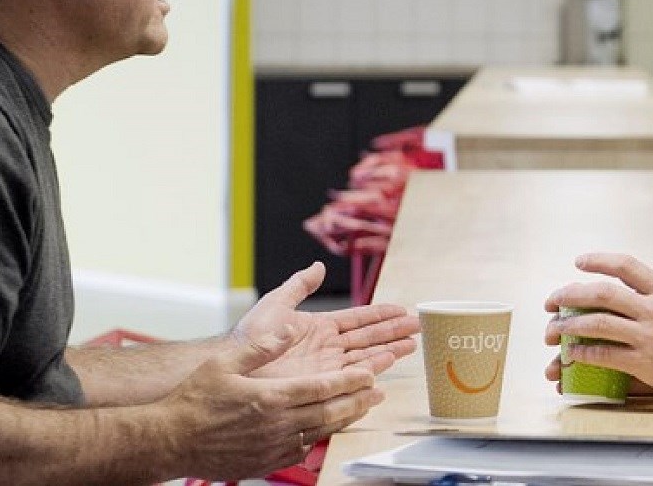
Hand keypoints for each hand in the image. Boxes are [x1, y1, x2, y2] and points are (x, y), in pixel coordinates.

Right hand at [158, 326, 384, 480]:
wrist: (171, 441)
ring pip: (321, 432)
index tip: (370, 374)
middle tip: (378, 392)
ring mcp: (273, 446)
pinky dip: (319, 437)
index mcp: (271, 398)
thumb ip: (262, 346)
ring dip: (345, 419)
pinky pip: (302, 450)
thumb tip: (288, 329)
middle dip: (359, 400)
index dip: (352, 381)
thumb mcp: (225, 364)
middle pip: (331, 412)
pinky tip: (325, 429)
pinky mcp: (267, 462)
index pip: (324, 388)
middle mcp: (278, 425)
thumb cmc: (193, 402)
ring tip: (362, 409)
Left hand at [234, 262, 419, 378]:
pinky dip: (371, 371)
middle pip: (369, 338)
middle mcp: (328, 349)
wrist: (234, 368)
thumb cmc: (248, 338)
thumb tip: (318, 267)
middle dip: (394, 332)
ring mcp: (327, 369)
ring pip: (366, 357)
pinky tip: (388, 366)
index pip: (358, 319)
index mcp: (320, 328)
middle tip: (418, 326)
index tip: (401, 309)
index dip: (380, 314)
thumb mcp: (275, 305)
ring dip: (390, 351)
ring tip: (412, 345)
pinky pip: (352, 378)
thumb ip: (299, 286)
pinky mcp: (323, 386)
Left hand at [542, 253, 652, 397]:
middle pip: (603, 293)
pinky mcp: (644, 361)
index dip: (599, 260)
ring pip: (598, 323)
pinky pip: (605, 354)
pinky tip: (572, 353)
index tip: (578, 262)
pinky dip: (584, 352)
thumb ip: (647, 296)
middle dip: (571, 294)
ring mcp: (648, 335)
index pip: (626, 265)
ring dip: (569, 325)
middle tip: (553, 300)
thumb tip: (610, 292)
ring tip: (554, 329)